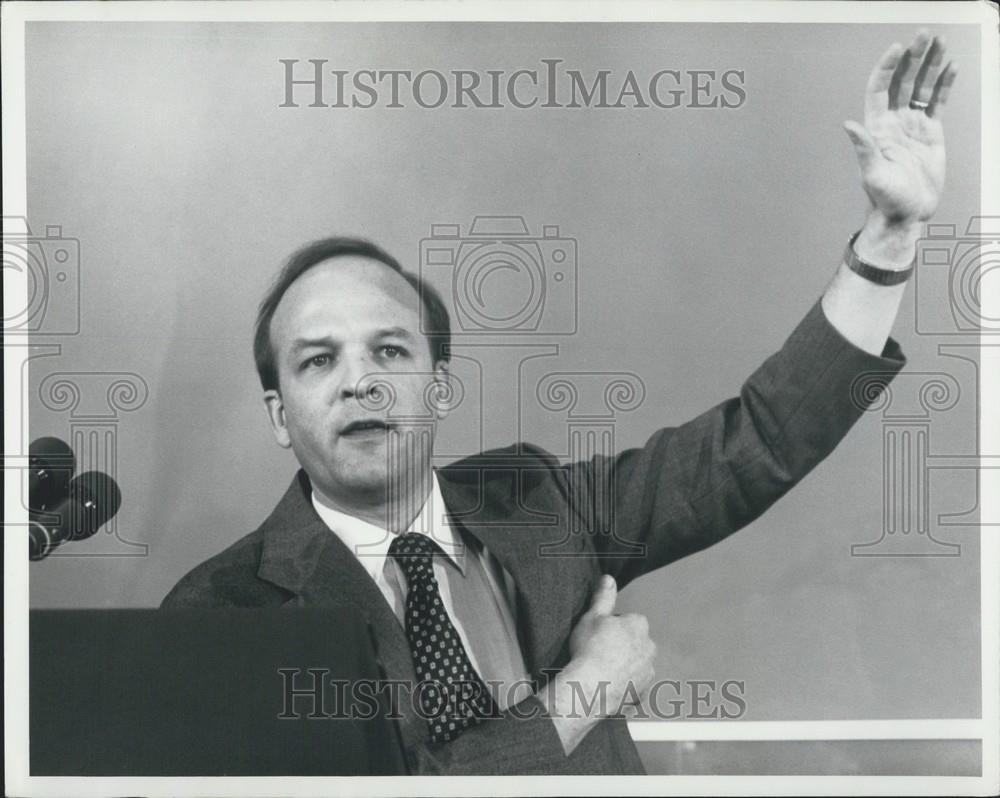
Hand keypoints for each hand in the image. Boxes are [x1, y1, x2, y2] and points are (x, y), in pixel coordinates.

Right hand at [566, 575, 656, 710]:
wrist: (590, 688)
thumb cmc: (590, 650)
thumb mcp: (592, 616)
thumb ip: (603, 597)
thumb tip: (608, 579)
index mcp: (639, 625)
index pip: (626, 620)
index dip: (610, 627)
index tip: (598, 635)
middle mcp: (649, 647)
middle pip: (633, 642)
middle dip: (620, 646)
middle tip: (598, 652)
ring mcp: (648, 671)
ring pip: (635, 663)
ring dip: (623, 665)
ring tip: (602, 670)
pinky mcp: (643, 691)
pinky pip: (633, 683)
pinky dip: (623, 683)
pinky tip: (607, 684)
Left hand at [844, 30, 956, 225]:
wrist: (906, 213)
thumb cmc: (886, 199)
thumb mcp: (873, 174)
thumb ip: (864, 148)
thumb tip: (849, 125)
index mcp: (878, 128)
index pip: (880, 89)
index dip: (888, 68)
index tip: (898, 48)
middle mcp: (893, 122)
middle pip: (903, 81)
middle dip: (913, 57)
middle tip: (925, 33)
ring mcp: (912, 125)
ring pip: (922, 87)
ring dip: (930, 64)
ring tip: (940, 41)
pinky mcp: (930, 132)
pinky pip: (937, 102)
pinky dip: (944, 83)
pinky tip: (951, 66)